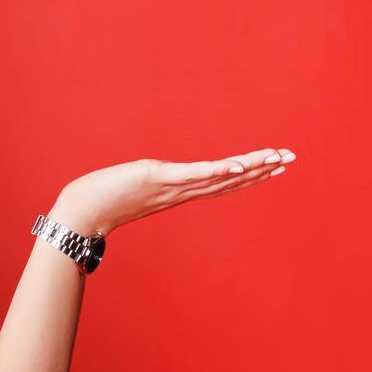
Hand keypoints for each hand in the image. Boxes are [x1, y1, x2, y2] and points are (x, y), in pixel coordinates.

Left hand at [55, 146, 297, 235]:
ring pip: (218, 177)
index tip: (274, 166)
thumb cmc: (101, 200)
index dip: (248, 175)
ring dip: (249, 168)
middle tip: (291, 159)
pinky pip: (194, 175)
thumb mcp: (132, 187)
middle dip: (261, 170)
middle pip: (228, 181)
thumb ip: (147, 184)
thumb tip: (149, 177)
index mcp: (177, 192)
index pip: (220, 183)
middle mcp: (180, 192)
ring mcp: (171, 187)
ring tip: (277, 158)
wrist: (80, 213)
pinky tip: (239, 164)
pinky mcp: (158, 179)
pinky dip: (218, 170)